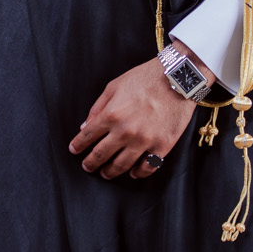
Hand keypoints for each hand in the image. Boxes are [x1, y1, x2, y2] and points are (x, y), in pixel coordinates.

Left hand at [69, 45, 212, 180]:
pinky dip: (138, 173)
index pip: (87, 136)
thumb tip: (85, 127)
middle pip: (101, 155)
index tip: (74, 150)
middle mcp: (125, 131)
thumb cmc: (145, 78)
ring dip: (110, 172)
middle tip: (87, 167)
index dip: (78, 145)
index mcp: (111, 115)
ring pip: (121, 165)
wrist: (177, 78)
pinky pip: (147, 167)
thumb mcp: (114, 86)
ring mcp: (144, 141)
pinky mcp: (162, 146)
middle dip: (90, 163)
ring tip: (106, 173)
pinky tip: (132, 172)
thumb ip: (98, 107)